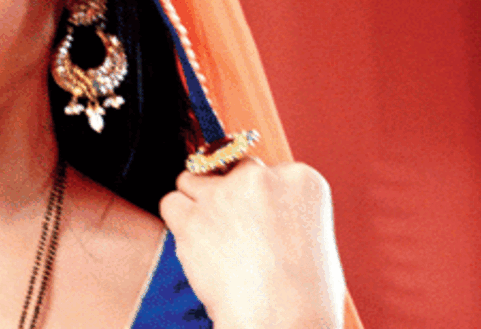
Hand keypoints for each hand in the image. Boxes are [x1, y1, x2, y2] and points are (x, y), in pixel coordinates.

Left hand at [159, 159, 345, 328]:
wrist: (282, 323)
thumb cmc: (303, 296)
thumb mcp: (310, 236)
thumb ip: (280, 208)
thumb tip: (246, 202)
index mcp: (301, 179)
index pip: (263, 170)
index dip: (256, 199)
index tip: (261, 226)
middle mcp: (261, 177)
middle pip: (227, 166)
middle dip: (226, 194)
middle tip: (234, 232)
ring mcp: (223, 194)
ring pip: (192, 179)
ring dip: (197, 204)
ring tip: (214, 240)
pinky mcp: (192, 216)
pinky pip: (171, 203)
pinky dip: (177, 222)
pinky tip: (196, 246)